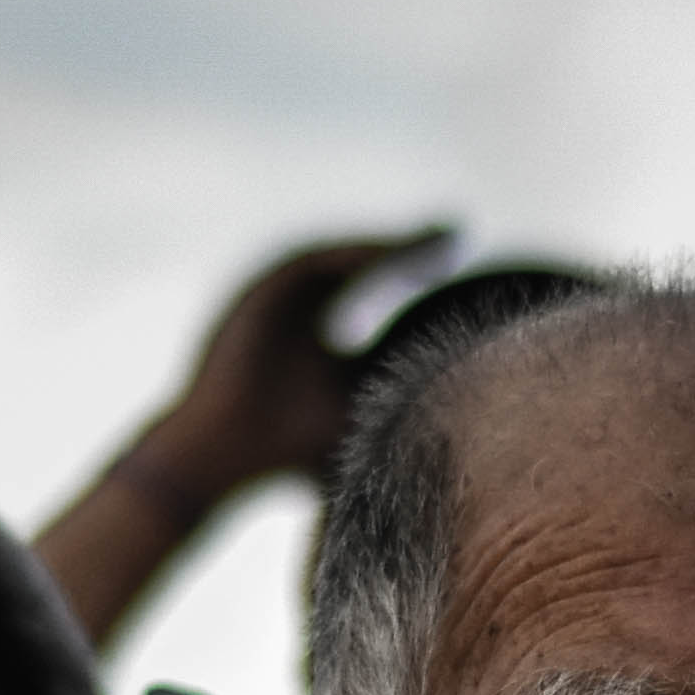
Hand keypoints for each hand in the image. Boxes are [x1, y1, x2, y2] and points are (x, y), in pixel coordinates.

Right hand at [143, 224, 454, 494]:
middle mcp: (298, 305)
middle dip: (414, 251)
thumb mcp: (361, 421)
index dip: (420, 275)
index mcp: (320, 332)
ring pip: (345, 257)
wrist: (219, 458)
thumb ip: (403, 403)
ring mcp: (277, 295)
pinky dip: (357, 257)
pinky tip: (397, 254)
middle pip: (366, 264)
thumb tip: (475, 418)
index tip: (468, 266)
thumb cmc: (287, 455)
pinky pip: (318, 260)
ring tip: (442, 245)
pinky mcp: (261, 290)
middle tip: (462, 236)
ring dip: (394, 248)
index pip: (379, 290)